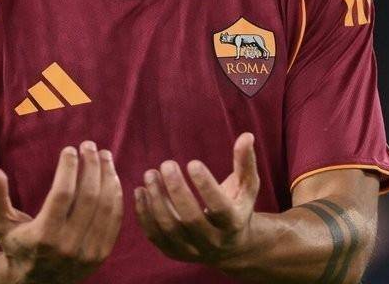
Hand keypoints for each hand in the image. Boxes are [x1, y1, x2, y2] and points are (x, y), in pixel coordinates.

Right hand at [0, 141, 123, 282]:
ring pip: (106, 206)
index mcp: (44, 235)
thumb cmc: (17, 246)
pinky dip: (116, 195)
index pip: (62, 194)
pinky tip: (112, 177)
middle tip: (90, 146)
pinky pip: (115, 220)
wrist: (36, 283)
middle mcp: (68, 245)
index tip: (70, 149)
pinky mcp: (101, 254)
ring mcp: (88, 251)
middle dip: (91, 166)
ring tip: (105, 156)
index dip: (68, 168)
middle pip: (88, 196)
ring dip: (108, 176)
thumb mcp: (1, 224)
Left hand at [134, 131, 259, 264]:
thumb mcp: (247, 186)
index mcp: (233, 224)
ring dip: (156, 199)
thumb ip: (245, 162)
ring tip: (150, 174)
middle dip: (177, 189)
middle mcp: (213, 241)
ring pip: (170, 228)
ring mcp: (192, 250)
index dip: (206, 186)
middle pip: (191, 219)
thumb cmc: (237, 207)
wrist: (230, 247)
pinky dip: (144, 214)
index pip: (220, 208)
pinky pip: (154, 236)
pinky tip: (141, 191)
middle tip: (167, 164)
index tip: (192, 163)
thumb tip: (246, 136)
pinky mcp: (174, 252)